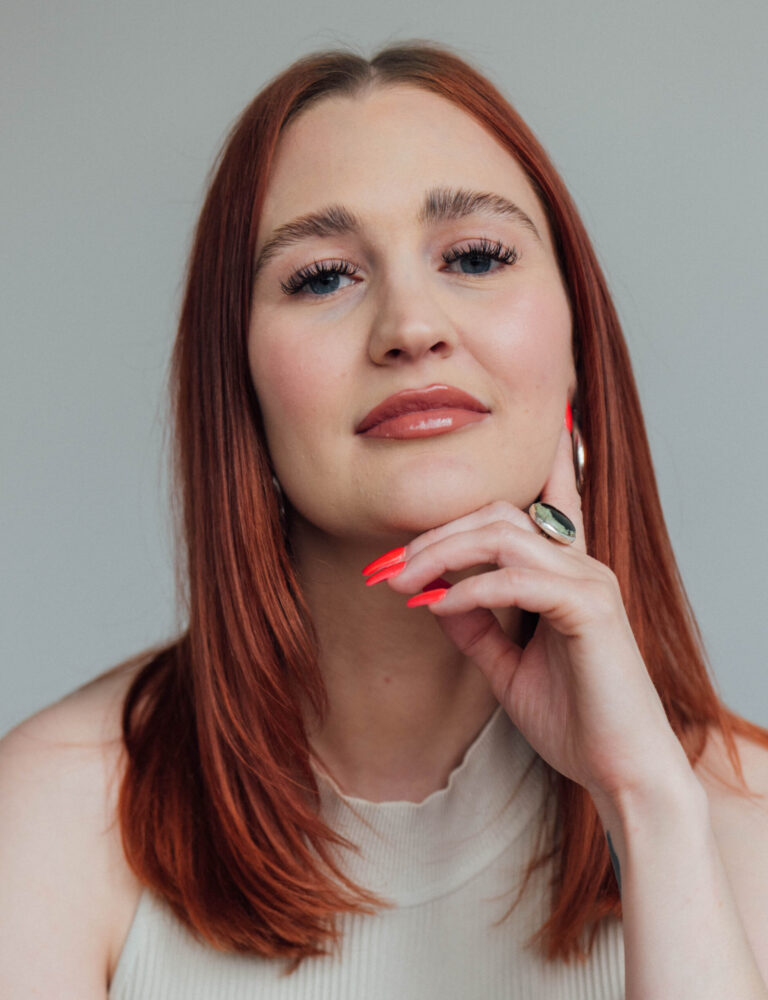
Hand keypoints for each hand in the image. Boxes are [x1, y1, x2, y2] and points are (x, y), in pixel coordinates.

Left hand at [367, 427, 687, 802]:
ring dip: (443, 552)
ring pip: (504, 535)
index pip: (538, 504)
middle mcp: (581, 567)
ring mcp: (589, 583)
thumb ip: (477, 628)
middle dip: (436, 533)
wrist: (623, 772)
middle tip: (389, 564)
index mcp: (567, 574)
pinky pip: (518, 581)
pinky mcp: (590, 609)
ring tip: (404, 581)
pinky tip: (440, 606)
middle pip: (498, 515)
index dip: (482, 496)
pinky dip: (472, 589)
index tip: (424, 514)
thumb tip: (435, 595)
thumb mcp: (507, 667)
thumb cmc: (576, 721)